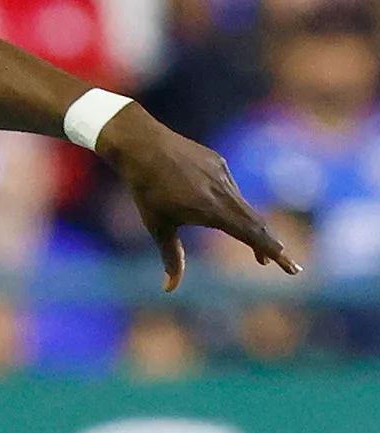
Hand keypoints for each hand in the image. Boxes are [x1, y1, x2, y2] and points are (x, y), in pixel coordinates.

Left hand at [100, 110, 300, 288]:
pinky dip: (233, 204)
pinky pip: (230, 188)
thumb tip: (169, 288)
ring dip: (250, 226)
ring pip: (244, 205)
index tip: (292, 267)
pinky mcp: (219, 162)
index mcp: (213, 209)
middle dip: (269, 245)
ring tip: (254, 243)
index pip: (252, 235)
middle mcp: (224, 191)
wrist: (140, 143)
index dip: (273, 252)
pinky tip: (220, 208)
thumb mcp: (157, 225)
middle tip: (281, 263)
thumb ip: (171, 257)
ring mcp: (223, 174)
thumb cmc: (145, 189)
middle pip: (256, 223)